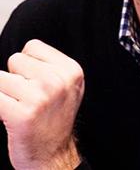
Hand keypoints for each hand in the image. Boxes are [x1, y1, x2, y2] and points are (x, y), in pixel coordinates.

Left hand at [0, 39, 84, 168]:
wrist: (52, 156)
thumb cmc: (56, 119)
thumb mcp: (68, 85)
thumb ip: (52, 65)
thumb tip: (23, 52)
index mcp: (70, 70)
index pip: (33, 46)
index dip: (29, 63)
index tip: (34, 79)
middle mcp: (57, 81)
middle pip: (16, 59)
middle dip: (16, 76)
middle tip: (26, 95)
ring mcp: (40, 97)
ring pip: (1, 78)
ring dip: (5, 92)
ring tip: (19, 105)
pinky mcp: (21, 114)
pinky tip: (9, 115)